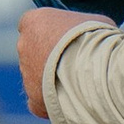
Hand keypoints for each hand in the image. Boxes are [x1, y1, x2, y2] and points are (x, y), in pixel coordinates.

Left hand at [17, 3, 108, 118]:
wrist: (97, 69)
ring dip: (54, 80)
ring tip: (80, 84)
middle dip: (52, 59)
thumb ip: (83, 28)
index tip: (67, 41)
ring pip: (37, 78)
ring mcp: (26, 73)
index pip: (33, 25)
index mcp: (34, 21)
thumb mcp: (95, 22)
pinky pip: (39, 101)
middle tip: (76, 64)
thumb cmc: (99, 40)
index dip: (52, 34)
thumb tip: (91, 36)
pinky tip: (72, 101)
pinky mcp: (34, 98)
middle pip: (34, 52)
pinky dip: (53, 102)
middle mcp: (24, 45)